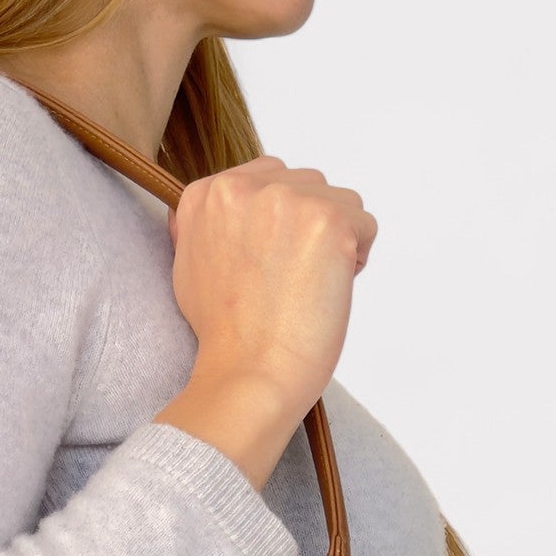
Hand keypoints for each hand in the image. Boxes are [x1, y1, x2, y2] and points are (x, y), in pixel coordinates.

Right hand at [155, 157, 376, 487]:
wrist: (248, 376)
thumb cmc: (226, 337)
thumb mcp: (190, 267)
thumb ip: (210, 227)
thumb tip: (232, 217)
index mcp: (206, 194)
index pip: (265, 179)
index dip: (276, 225)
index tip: (268, 264)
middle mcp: (243, 186)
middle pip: (304, 184)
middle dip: (307, 227)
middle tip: (288, 281)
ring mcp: (287, 200)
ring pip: (338, 201)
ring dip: (334, 241)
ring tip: (307, 287)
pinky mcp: (328, 220)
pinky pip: (365, 224)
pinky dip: (356, 258)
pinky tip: (327, 290)